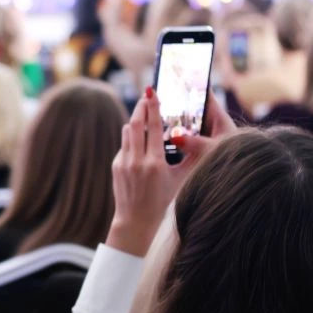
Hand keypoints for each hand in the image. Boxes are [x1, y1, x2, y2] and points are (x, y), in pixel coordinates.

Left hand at [106, 88, 231, 256]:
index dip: (153, 107)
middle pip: (136, 123)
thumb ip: (189, 159)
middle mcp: (137, 161)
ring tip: (144, 114)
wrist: (135, 220)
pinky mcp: (116, 165)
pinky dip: (132, 138)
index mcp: (155, 163)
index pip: (153, 127)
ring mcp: (123, 163)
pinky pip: (124, 145)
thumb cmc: (162, 201)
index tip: (152, 92)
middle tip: (146, 96)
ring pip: (127, 131)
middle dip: (141, 107)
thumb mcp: (180, 180)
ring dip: (135, 121)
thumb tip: (197, 138)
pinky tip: (139, 140)